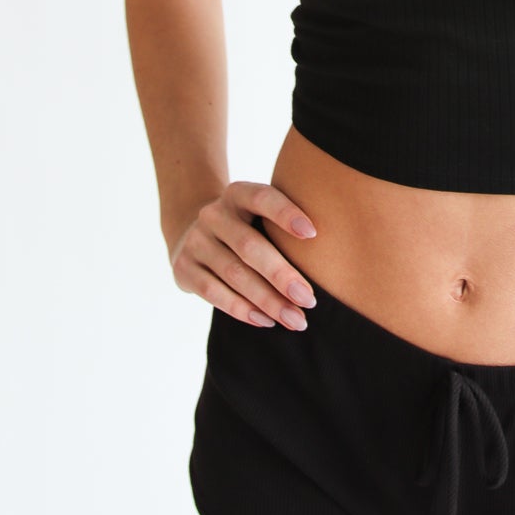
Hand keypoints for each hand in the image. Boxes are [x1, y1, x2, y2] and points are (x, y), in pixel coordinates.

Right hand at [169, 181, 317, 329]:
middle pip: (249, 245)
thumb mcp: (260, 215)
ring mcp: (196, 241)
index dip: (285, 214)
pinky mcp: (184, 268)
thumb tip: (330, 257)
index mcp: (237, 194)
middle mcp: (213, 214)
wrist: (194, 234)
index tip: (313, 234)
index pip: (261, 198)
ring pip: (233, 273)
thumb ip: (284, 226)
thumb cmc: (247, 227)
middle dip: (281, 275)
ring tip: (295, 319)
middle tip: (309, 300)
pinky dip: (242, 309)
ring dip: (267, 300)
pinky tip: (266, 320)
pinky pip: (214, 292)